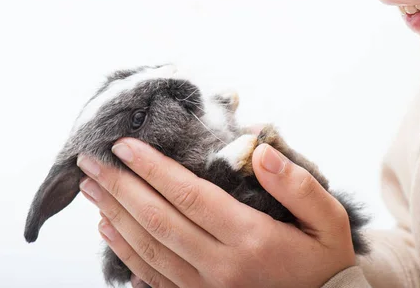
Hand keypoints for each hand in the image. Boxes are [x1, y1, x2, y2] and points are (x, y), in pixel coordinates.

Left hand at [76, 137, 355, 287]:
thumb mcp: (328, 219)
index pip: (189, 195)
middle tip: (90, 162)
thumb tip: (259, 149)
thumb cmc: (324, 259)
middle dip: (120, 187)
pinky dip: (125, 253)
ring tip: (92, 189)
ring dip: (114, 216)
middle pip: (157, 220)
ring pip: (147, 249)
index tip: (124, 145)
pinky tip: (108, 231)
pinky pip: (152, 278)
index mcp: (250, 238)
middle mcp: (221, 266)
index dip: (152, 168)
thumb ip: (296, 184)